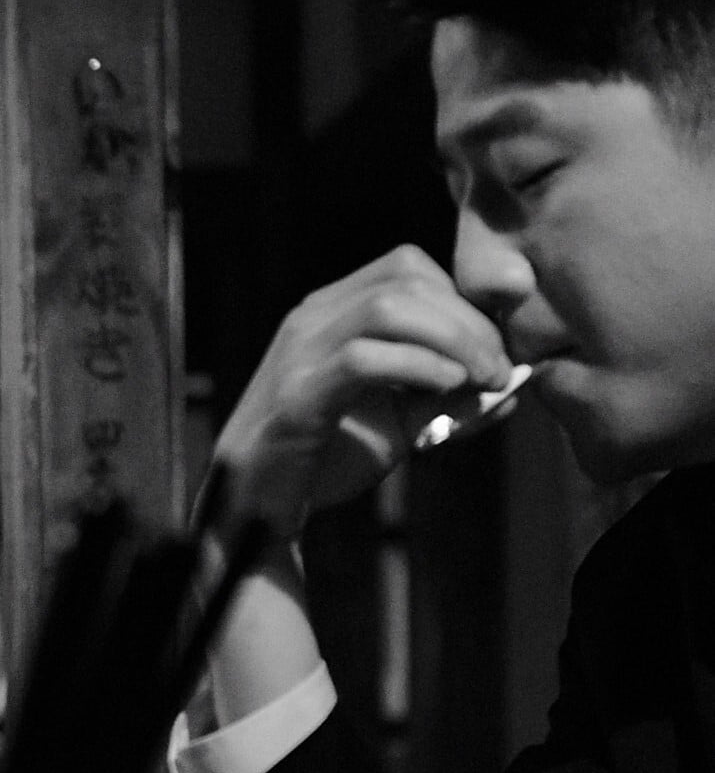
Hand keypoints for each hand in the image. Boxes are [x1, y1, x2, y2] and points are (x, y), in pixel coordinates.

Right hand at [213, 246, 513, 536]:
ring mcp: (299, 353)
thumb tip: (515, 383)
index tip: (498, 348)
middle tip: (500, 370)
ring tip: (482, 379)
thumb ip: (449, 397)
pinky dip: (418, 367)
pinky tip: (445, 389)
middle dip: (469, 320)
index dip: (464, 299)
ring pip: (387, 307)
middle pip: (405, 279)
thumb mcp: (399, 419)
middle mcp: (311, 319)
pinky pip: (363, 359)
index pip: (406, 267)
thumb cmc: (326, 458)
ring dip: (453, 339)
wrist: (258, 505)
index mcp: (331, 313)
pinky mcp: (297, 395)